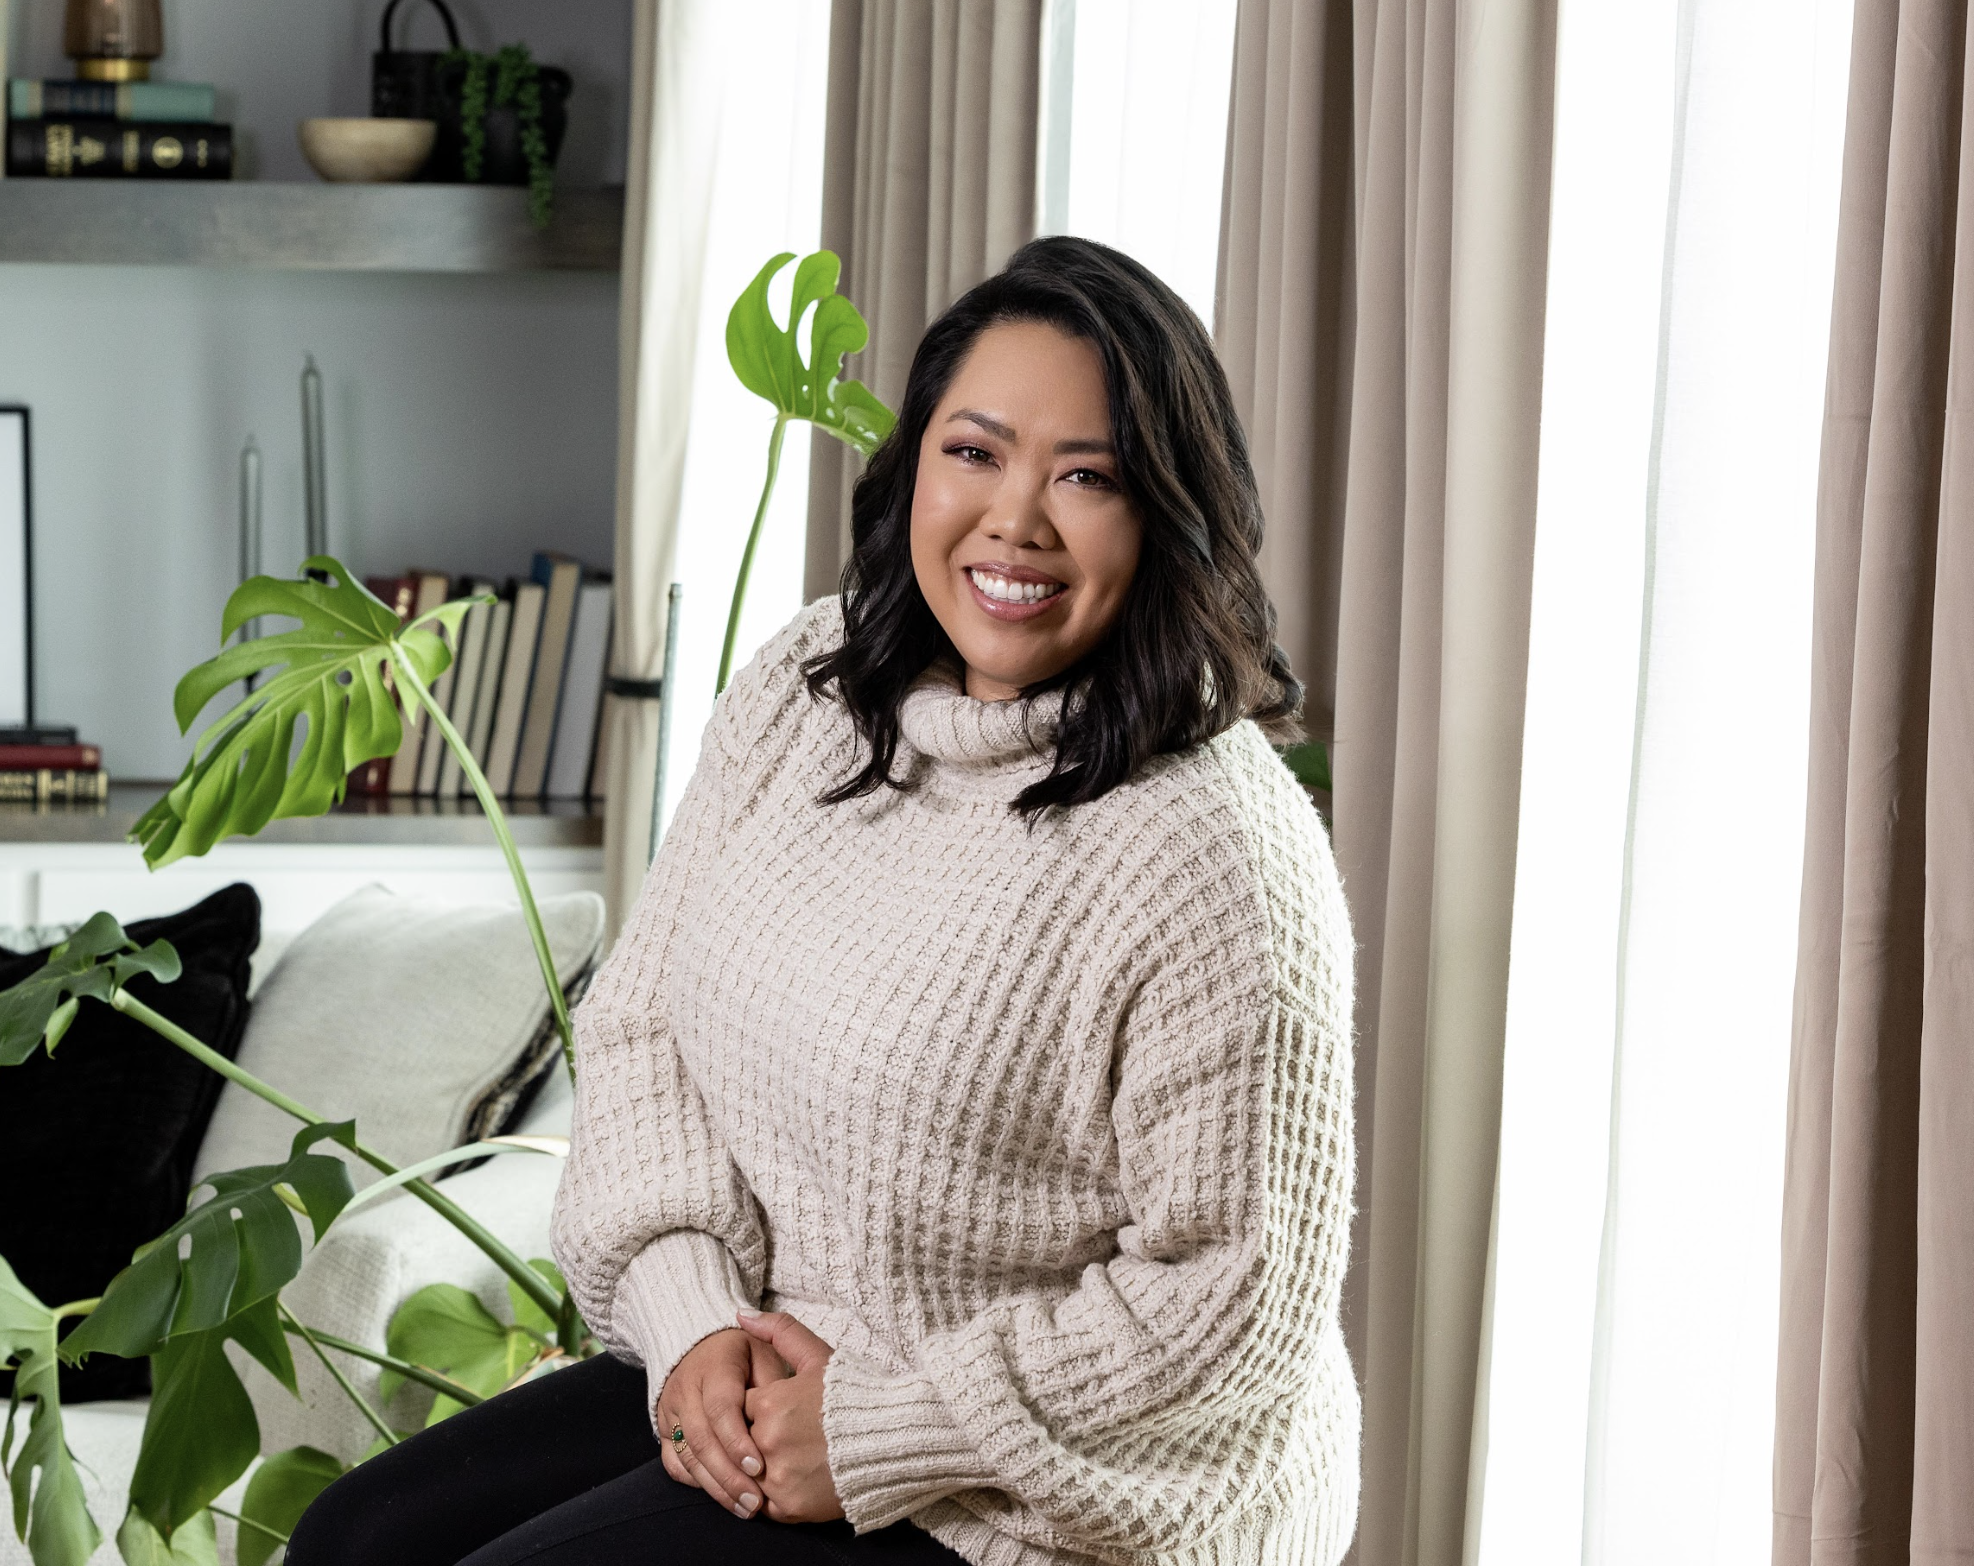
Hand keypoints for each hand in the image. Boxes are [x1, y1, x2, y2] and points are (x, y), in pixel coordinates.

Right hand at [656, 1327, 786, 1517]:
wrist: (703, 1346)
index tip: (759, 1467)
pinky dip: (697, 1483)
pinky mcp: (664, 1430)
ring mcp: (670, 1410)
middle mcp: (685, 1387)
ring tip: (743, 1507)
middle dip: (728, 1474)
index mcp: (713, 1365)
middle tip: (754, 1501)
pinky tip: (722, 1497)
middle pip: (701, 1438)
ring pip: (686, 1455)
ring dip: (715, 1486)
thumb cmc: (746, 1354)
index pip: (721, 1408)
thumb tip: (783, 1419)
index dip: (738, 1441)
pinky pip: (674, 1463)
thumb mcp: (766, 1351)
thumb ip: (774, 1382)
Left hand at [736, 1309, 843, 1522]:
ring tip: (794, 1460)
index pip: (742, 1408)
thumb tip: (740, 1314)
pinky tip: (797, 1481)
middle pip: (742, 1443)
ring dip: (764, 1470)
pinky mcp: (790, 1507)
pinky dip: (775, 1496)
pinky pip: (764, 1506)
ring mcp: (778, 1477)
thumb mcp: (819, 1356)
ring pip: (749, 1476)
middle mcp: (768, 1440)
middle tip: (790, 1439)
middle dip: (760, 1440)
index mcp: (771, 1402)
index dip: (761, 1410)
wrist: (897, 1440)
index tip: (783, 1412)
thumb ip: (780, 1331)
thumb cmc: (857, 1395)